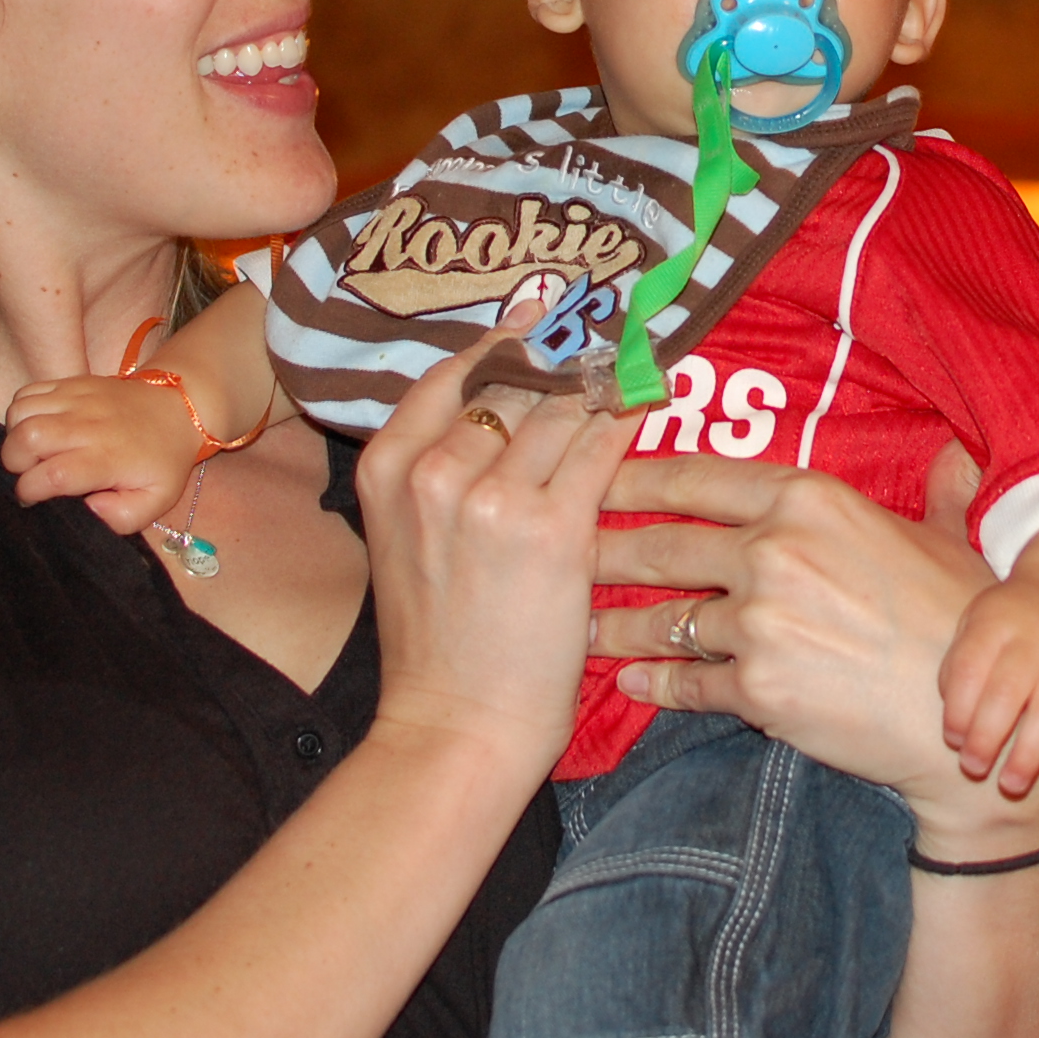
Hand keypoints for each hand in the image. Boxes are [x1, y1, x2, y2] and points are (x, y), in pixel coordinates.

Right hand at [2, 372, 202, 531]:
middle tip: (30, 474)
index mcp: (106, 458)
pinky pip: (27, 392)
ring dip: (15, 437)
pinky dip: (20, 413)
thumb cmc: (162, 460)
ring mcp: (77, 398)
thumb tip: (88, 508)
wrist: (177, 407)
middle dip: (14, 464)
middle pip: (26, 438)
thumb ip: (121, 517)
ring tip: (34, 452)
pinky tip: (39, 429)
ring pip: (19, 412)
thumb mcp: (155, 500)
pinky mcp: (71, 383)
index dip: (30, 492)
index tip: (34, 500)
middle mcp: (87, 424)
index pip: (52, 475)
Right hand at [357, 311, 638, 776]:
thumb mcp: (405, 537)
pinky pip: (600, 447)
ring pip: (560, 408)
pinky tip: (651, 401)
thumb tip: (495, 407)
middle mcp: (435, 470)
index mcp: (388, 467)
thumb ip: (435, 470)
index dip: (503, 340)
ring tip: (632, 360)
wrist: (455, 723)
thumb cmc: (437, 640)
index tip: (540, 314)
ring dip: (599, 382)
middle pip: (510, 381)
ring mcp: (494, 496)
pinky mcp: (554, 527)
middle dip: (559, 355)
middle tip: (600, 329)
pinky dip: (627, 418)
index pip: (451, 374)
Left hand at [590, 443, 1038, 864]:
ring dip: (614, 625)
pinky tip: (627, 685)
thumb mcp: (944, 539)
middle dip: (600, 546)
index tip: (592, 470)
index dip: (634, 473)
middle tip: (559, 547)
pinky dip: (651, 686)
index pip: (696, 476)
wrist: (971, 720)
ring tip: (578, 626)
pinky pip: (686, 684)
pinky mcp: (757, 689)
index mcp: (808, 498)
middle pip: (661, 544)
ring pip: (662, 619)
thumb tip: (957, 455)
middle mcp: (775, 550)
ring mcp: (761, 621)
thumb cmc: (964, 623)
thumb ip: (933, 493)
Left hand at [939, 577, 1038, 797]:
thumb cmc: (1012, 619)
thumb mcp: (976, 620)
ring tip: (1010, 785)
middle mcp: (1037, 637)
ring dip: (1030, 755)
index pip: (971, 667)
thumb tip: (955, 725)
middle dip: (987, 737)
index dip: (959, 708)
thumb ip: (960, 665)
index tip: (952, 739)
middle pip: (1009, 692)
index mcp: (996, 621)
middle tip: (973, 769)